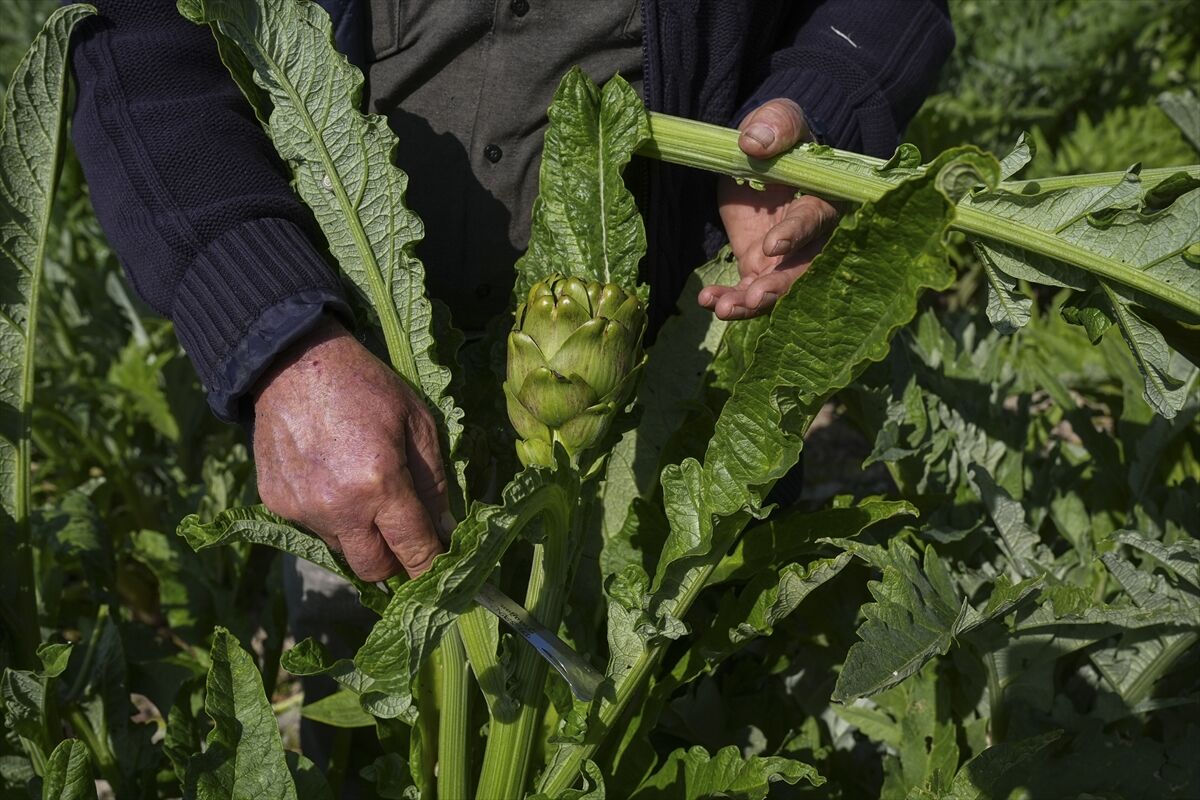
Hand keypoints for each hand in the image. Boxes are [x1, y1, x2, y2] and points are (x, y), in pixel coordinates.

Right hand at [252, 318, 448, 580]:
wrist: (292, 363)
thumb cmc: (365, 386)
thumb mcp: (418, 422)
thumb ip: (434, 482)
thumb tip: (445, 530)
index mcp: (379, 484)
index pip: (413, 550)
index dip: (431, 568)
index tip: (442, 576)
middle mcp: (338, 507)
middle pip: (373, 569)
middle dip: (394, 563)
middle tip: (405, 540)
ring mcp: (302, 509)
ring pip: (341, 549)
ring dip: (360, 535)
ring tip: (362, 491)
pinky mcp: (276, 504)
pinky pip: (313, 527)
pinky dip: (329, 515)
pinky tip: (331, 477)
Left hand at [700, 98, 839, 319]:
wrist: (765, 153)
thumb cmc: (780, 134)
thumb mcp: (779, 118)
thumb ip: (775, 125)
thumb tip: (753, 142)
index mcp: (822, 197)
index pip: (813, 220)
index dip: (795, 234)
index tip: (772, 246)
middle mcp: (810, 236)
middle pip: (801, 269)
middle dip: (779, 286)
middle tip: (755, 299)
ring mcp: (785, 256)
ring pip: (775, 289)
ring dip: (751, 304)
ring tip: (724, 309)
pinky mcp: (760, 265)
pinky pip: (748, 289)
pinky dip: (729, 299)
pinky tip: (708, 302)